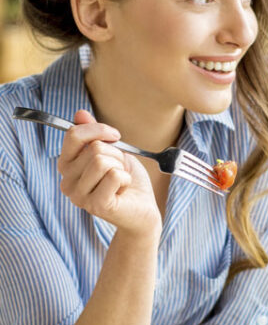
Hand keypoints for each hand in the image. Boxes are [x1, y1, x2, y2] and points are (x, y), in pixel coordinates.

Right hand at [57, 110, 160, 234]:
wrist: (143, 210)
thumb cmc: (127, 181)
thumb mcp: (112, 152)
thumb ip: (94, 135)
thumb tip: (80, 113)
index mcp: (67, 167)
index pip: (73, 135)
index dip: (98, 129)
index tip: (115, 136)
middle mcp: (67, 182)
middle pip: (93, 148)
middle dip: (116, 155)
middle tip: (120, 170)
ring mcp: (79, 196)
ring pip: (101, 160)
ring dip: (120, 167)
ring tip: (121, 180)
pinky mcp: (96, 205)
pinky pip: (114, 175)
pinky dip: (126, 179)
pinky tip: (124, 190)